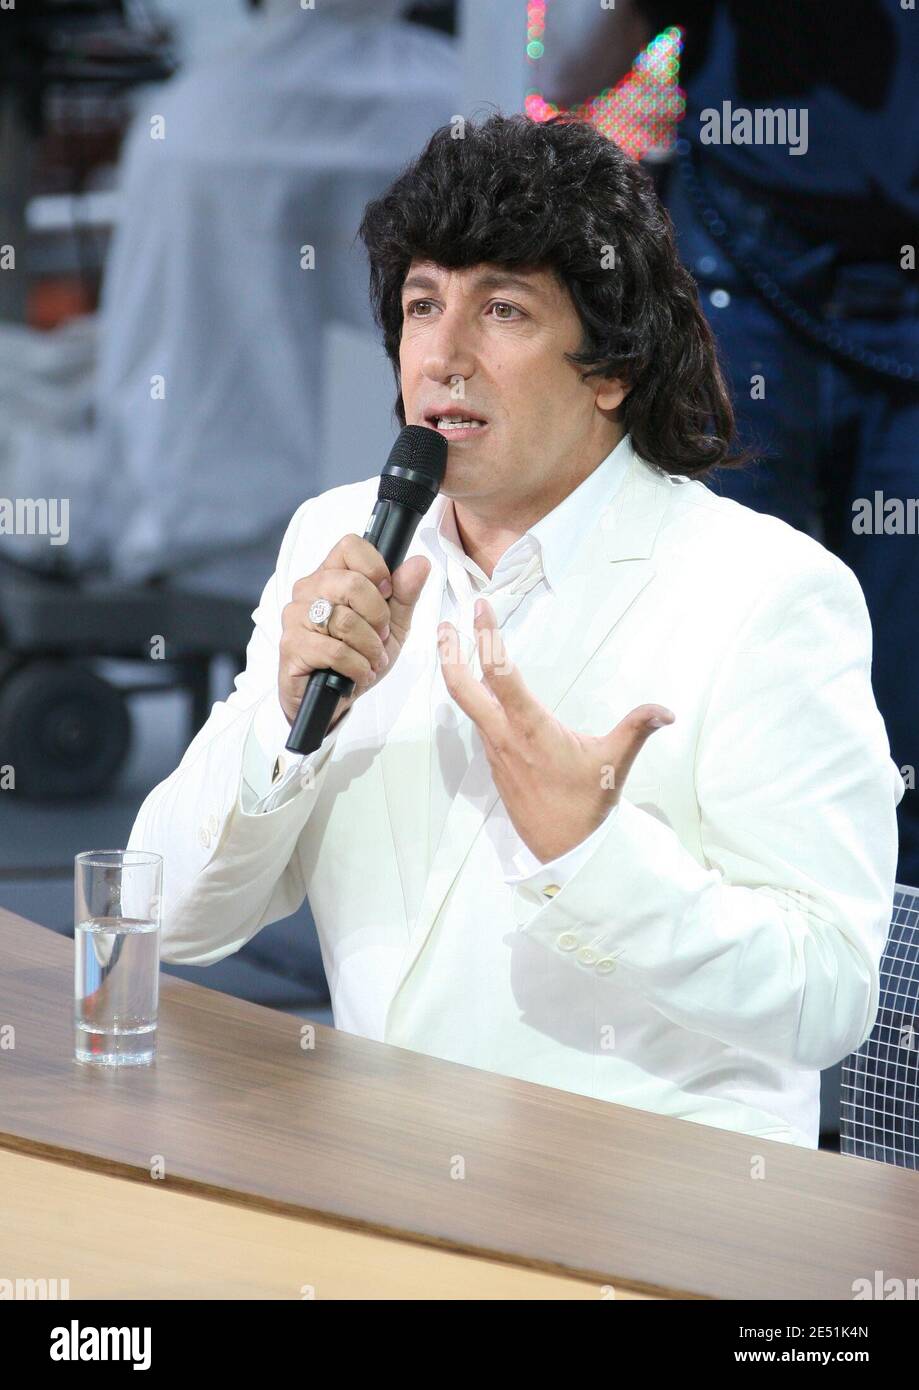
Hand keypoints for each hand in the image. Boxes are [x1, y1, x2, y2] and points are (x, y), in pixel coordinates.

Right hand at [279, 533, 430, 727]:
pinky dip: (357, 666)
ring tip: (371, 660)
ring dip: (370, 647)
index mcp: (331, 575)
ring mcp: (296, 617)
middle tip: (381, 636)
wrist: (332, 698)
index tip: (387, 594)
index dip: (377, 569)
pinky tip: (359, 673)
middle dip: (378, 617)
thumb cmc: (357, 656)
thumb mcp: (391, 626)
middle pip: (352, 584)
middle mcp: (308, 590)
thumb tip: (420, 563)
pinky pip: (335, 651)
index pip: (351, 546)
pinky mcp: (292, 646)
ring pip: (345, 620)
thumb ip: (405, 594)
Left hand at [437, 598, 674, 863]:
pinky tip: (479, 685)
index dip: (487, 636)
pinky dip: (473, 696)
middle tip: (446, 622)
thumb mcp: (615, 762)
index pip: (499, 673)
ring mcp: (495, 749)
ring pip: (466, 704)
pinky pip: (479, 721)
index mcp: (531, 727)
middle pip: (462, 687)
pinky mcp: (495, 761)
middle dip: (450, 651)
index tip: (480, 608)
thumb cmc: (587, 804)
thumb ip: (637, 728)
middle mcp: (504, 734)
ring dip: (457, 672)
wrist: (564, 850)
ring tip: (455, 643)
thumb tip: (667, 710)